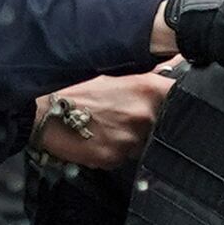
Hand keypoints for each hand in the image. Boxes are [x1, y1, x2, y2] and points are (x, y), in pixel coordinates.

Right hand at [31, 71, 169, 169]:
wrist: (41, 110)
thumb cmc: (74, 88)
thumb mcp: (112, 73)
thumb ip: (145, 76)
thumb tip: (172, 66)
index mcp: (146, 89)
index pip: (182, 97)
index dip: (180, 102)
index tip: (177, 104)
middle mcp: (142, 115)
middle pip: (163, 126)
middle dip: (149, 123)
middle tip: (126, 116)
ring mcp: (129, 139)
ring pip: (142, 144)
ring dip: (131, 139)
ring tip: (107, 126)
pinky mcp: (113, 158)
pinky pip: (122, 157)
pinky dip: (113, 150)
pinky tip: (97, 138)